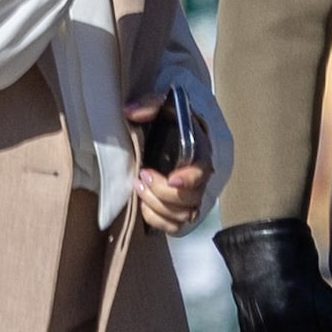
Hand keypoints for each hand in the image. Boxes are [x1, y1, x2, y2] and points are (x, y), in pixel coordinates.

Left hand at [125, 96, 215, 232]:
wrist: (172, 135)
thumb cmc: (170, 122)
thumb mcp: (163, 106)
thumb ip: (149, 105)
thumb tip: (129, 112)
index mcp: (200, 155)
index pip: (202, 173)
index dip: (189, 180)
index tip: (172, 179)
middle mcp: (199, 181)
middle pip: (189, 200)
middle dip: (161, 192)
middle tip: (142, 175)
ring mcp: (190, 198)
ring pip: (181, 215)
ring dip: (156, 206)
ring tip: (138, 186)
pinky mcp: (178, 210)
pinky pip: (173, 226)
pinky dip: (156, 220)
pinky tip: (143, 204)